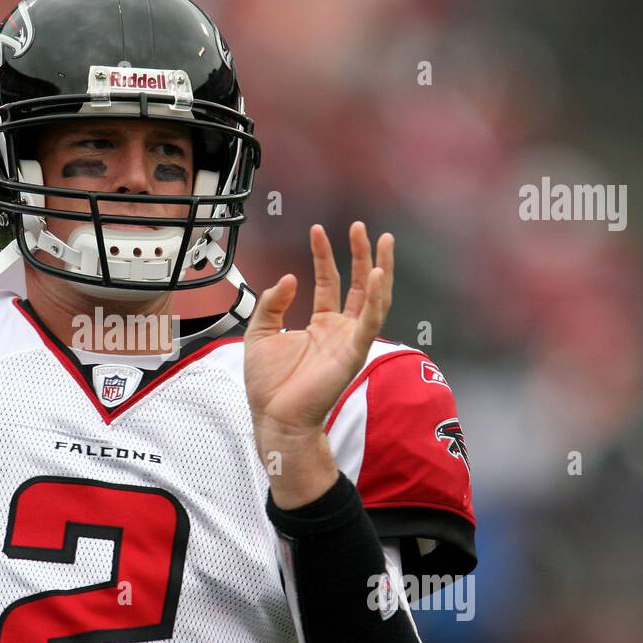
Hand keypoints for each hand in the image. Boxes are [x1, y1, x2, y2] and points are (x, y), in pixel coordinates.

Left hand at [244, 221, 393, 506]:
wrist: (274, 416)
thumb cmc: (268, 384)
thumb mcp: (260, 333)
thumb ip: (272, 303)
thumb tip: (290, 277)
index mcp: (320, 325)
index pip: (329, 282)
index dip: (324, 255)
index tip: (317, 230)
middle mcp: (339, 330)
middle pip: (358, 284)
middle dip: (361, 254)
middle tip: (361, 226)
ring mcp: (349, 341)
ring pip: (373, 299)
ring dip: (379, 269)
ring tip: (383, 241)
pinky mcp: (353, 353)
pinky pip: (370, 322)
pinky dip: (376, 298)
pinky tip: (378, 274)